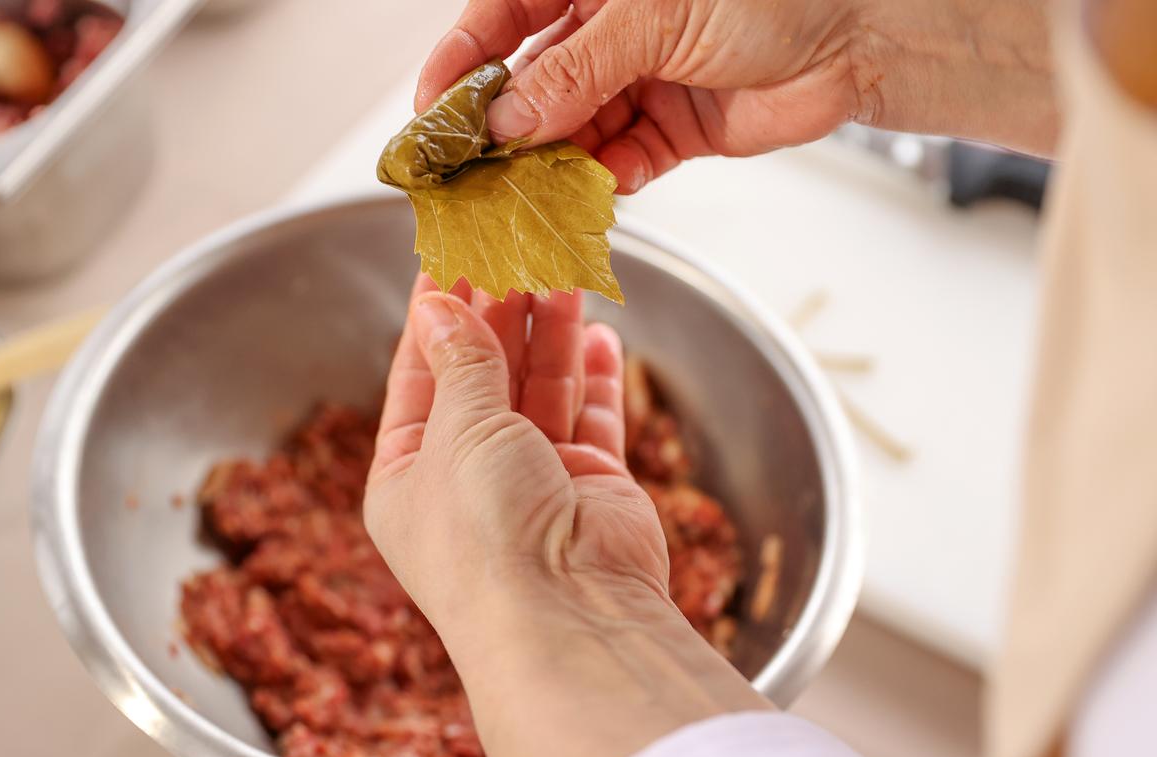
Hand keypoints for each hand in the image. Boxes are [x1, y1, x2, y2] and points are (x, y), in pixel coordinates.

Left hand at [365, 274, 667, 630]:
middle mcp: (468, 479)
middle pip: (483, 374)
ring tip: (560, 264)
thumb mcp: (459, 430)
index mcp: (408, 474)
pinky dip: (594, 378)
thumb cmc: (489, 537)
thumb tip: (440, 305)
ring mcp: (533, 483)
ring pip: (540, 388)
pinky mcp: (591, 488)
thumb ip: (462, 361)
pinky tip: (598, 332)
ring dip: (549, 329)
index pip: (419, 372)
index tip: (449, 253)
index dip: (435, 312)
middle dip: (499, 309)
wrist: (569, 616)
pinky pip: (590, 420)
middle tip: (514, 244)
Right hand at [417, 0, 1057, 193]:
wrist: (861, 36)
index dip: (461, 65)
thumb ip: (575, 72)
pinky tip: (589, 199)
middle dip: (500, 132)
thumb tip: (505, 119)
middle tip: (468, 176)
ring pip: (569, 132)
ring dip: (546, 169)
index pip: (501, 19)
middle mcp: (608, 30)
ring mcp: (638, 81)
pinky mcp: (669, 131)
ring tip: (522, 201)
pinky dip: (602, 185)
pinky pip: (617, 163)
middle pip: (530, 85)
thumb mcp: (653, 17)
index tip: (432, 113)